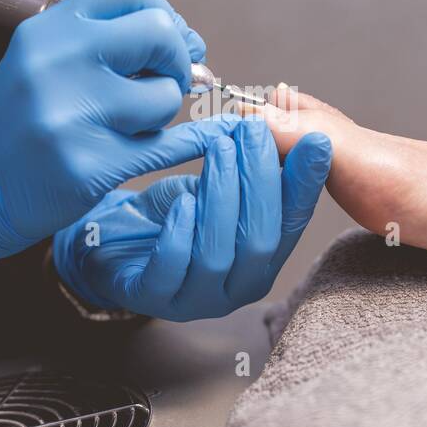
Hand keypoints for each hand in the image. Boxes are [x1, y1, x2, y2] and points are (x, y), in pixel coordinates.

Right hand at [0, 0, 234, 280]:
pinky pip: (168, 146)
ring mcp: (72, 117)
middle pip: (159, 32)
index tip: (166, 43)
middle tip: (166, 82)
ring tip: (131, 125)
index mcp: (47, 31)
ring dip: (162, 113)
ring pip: (165, 95)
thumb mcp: (46, 61)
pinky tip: (198, 139)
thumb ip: (108, 43)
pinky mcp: (90, 166)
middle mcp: (58, 65)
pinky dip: (190, 142)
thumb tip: (193, 46)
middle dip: (176, 60)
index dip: (163, 14)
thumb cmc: (19, 122)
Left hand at [52, 117, 332, 320]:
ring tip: (219, 150)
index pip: (292, 223)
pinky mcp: (153, 298)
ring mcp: (197, 299)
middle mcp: (237, 286)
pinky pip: (173, 270)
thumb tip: (283, 128)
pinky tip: (182, 200)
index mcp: (261, 260)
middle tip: (253, 132)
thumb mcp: (215, 185)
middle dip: (260, 181)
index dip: (305, 183)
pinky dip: (181, 232)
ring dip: (222, 196)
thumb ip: (249, 170)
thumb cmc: (169, 215)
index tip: (315, 141)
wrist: (111, 241)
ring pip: (219, 254)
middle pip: (261, 240)